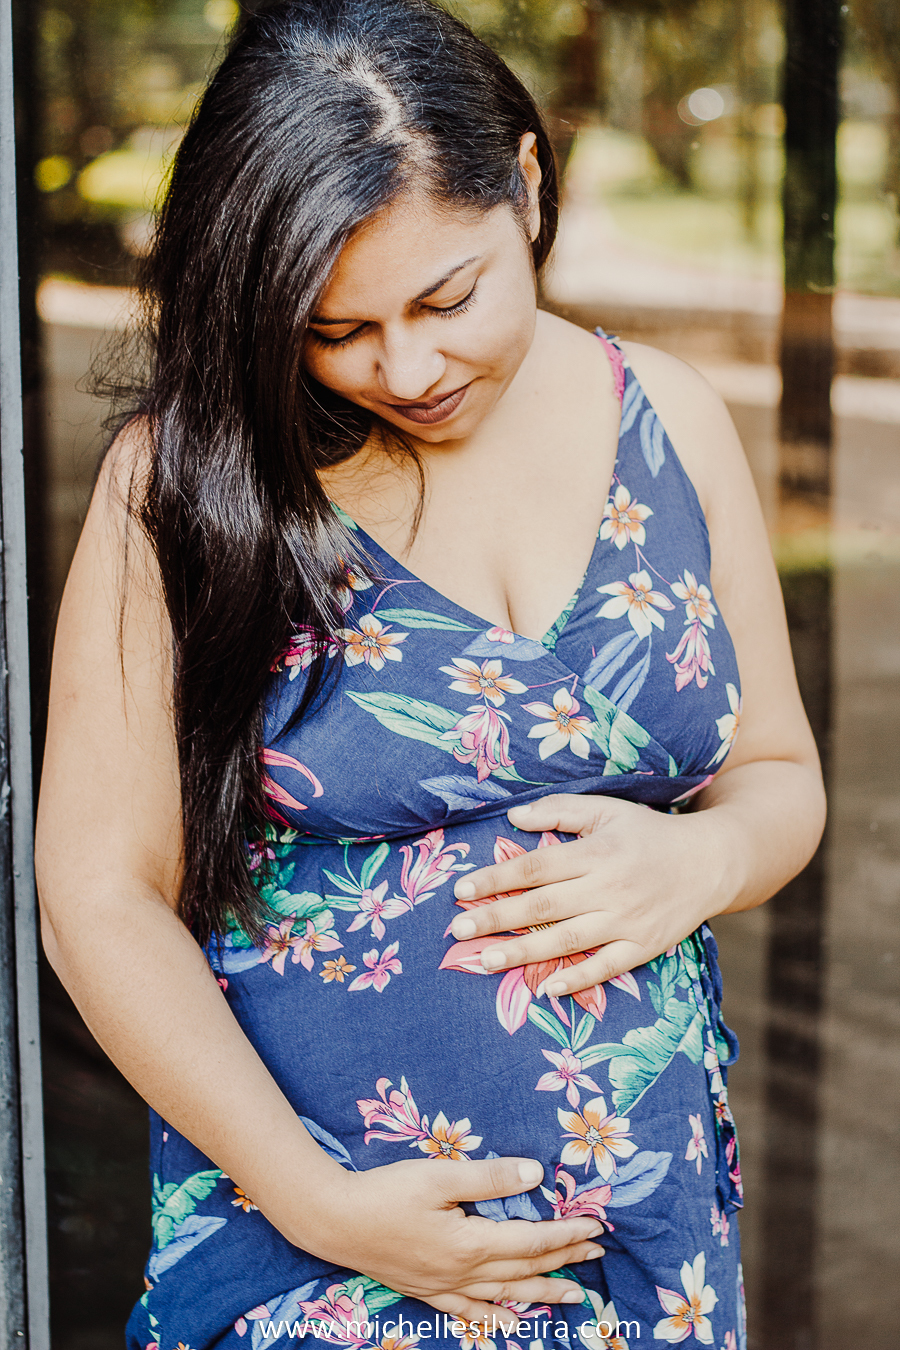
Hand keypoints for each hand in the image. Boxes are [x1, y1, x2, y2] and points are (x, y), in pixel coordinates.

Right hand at [302, 1154, 604, 1324]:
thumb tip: (536, 1174)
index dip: (566, 1233)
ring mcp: (444, 1287)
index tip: (596, 1226)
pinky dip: (494, 1317)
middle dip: (565, 1261)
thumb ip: (489, 1177)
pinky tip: (509, 1324)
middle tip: (598, 1255)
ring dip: (541, 1293)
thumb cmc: (385, 1192)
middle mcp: (462, 1273)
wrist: (333, 1221)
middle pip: (524, 1269)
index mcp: (470, 1243)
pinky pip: (469, 1311)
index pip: (532, 1240)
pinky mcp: (426, 1291)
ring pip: (504, 1294)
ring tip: (574, 1297)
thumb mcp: (439, 1175)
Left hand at [448, 793, 726, 995]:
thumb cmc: (648, 833)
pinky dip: (578, 979)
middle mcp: (610, 887)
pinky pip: (607, 967)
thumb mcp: (606, 810)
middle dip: (497, 919)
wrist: (710, 862)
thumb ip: (559, 811)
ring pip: (568, 940)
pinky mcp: (645, 946)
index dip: (497, 879)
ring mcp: (628, 920)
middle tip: (458, 931)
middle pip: (544, 906)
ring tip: (486, 961)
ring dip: (525, 953)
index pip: (536, 867)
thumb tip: (512, 816)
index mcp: (597, 852)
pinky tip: (547, 990)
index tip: (461, 891)